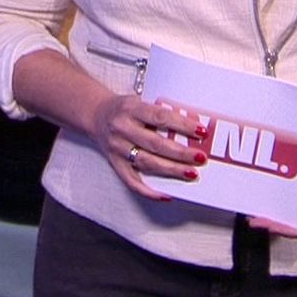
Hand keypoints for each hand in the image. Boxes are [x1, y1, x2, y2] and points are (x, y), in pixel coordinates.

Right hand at [89, 92, 206, 201]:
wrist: (95, 114)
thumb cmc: (123, 109)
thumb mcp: (140, 102)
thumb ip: (160, 113)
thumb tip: (192, 127)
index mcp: (131, 109)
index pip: (160, 117)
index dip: (182, 125)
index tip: (201, 131)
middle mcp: (122, 129)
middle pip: (155, 144)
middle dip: (181, 153)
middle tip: (200, 157)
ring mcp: (117, 148)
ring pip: (147, 162)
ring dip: (171, 170)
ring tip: (191, 173)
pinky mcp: (115, 163)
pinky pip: (131, 181)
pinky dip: (149, 190)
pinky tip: (165, 194)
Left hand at [252, 102, 296, 236]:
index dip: (289, 231)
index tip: (269, 226)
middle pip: (295, 221)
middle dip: (273, 223)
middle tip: (253, 219)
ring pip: (288, 209)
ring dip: (270, 211)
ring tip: (251, 209)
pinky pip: (285, 191)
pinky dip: (272, 194)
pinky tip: (259, 189)